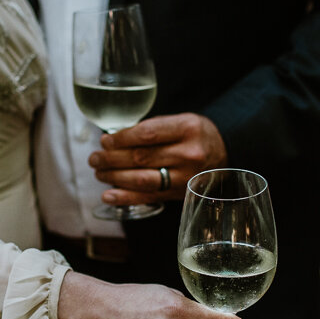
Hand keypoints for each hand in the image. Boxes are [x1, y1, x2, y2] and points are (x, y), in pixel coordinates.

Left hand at [88, 112, 226, 204]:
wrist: (224, 155)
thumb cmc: (196, 135)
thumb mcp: (182, 121)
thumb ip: (153, 128)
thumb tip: (113, 139)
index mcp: (188, 128)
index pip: (147, 134)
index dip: (121, 139)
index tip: (105, 140)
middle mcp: (188, 154)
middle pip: (141, 157)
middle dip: (111, 158)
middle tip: (95, 158)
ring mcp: (185, 177)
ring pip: (142, 179)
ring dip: (114, 177)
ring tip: (99, 172)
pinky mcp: (180, 194)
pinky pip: (148, 197)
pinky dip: (125, 198)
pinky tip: (108, 195)